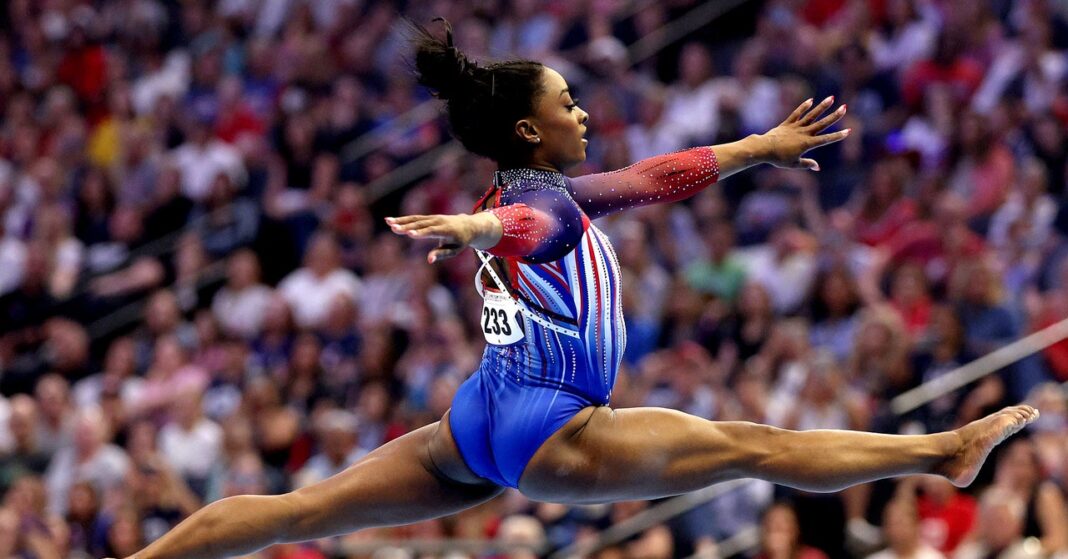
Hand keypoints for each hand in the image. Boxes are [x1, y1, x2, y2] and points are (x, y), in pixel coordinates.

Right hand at [386, 212, 501, 262]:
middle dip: (406, 226)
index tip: (409, 234)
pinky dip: (403, 219)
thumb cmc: (461, 241)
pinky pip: (415, 218)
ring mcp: (433, 218)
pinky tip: (391, 220)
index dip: (420, 233)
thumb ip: (441, 254)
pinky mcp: (429, 217)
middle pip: (420, 224)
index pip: (432, 231)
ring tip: (387, 222)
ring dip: (401, 221)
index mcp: (447, 230)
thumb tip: (429, 260)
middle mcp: (439, 221)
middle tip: (393, 228)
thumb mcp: (455, 250)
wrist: (469, 225)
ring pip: (415, 219)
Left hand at [759, 96, 849, 170]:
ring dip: (822, 107)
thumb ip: (806, 164)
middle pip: (822, 123)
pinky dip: (804, 107)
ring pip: (812, 115)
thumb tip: (818, 167)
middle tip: (845, 107)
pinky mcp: (787, 123)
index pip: (825, 139)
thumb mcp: (794, 164)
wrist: (763, 148)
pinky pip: (797, 114)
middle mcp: (803, 133)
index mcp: (807, 144)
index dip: (837, 136)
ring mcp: (795, 127)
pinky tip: (811, 100)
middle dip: (834, 116)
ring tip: (832, 98)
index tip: (848, 131)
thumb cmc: (778, 159)